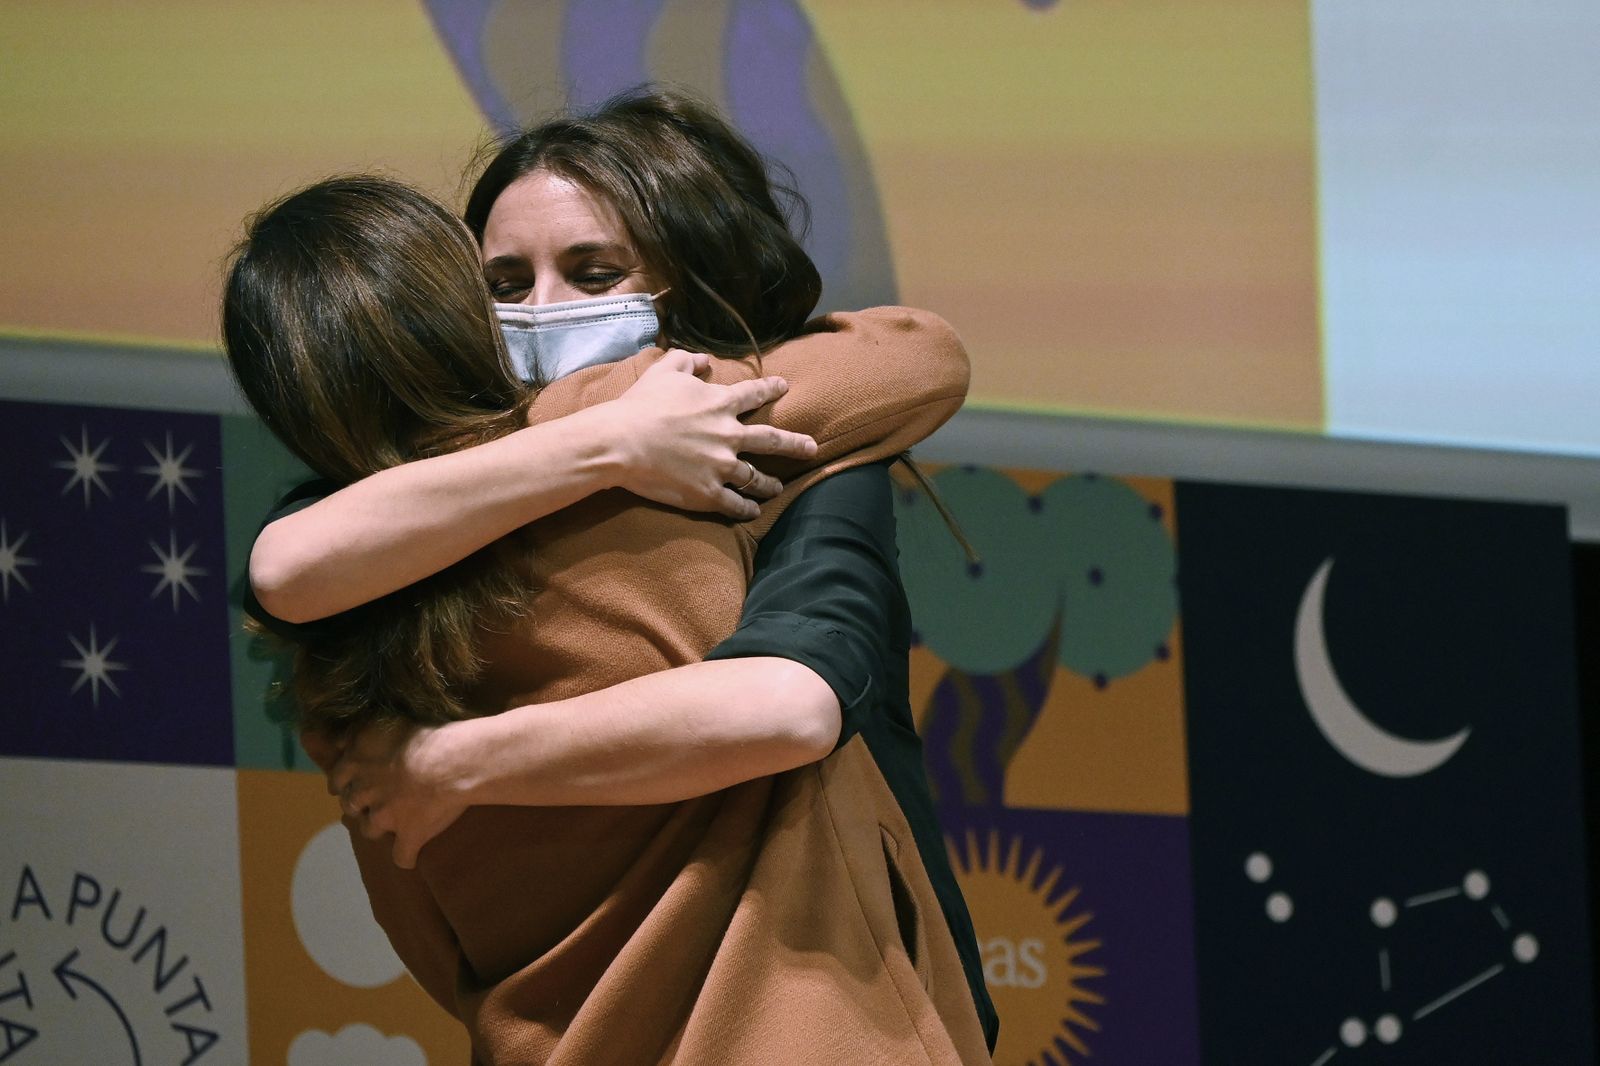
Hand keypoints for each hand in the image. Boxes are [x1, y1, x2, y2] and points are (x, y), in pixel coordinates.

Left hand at [324, 720, 471, 868]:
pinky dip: (406, 856)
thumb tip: (342, 738)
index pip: (337, 778)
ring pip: (370, 831)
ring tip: (393, 823)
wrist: (451, 761)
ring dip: (378, 828)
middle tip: (375, 799)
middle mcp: (364, 793)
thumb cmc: (424, 732)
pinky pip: (402, 857)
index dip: (345, 781)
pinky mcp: (408, 837)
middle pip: (351, 807)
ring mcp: (384, 818)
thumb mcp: (384, 720)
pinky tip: (412, 855)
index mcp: (356, 763)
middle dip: (359, 805)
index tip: (353, 781)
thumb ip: (359, 731)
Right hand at [605, 350, 817, 519]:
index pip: (754, 394)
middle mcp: (729, 435)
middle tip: (811, 448)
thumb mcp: (664, 371)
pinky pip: (735, 503)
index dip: (770, 388)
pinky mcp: (709, 493)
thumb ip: (687, 360)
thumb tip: (704, 359)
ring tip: (778, 487)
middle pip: (771, 439)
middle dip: (794, 443)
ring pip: (756, 477)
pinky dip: (746, 509)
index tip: (784, 386)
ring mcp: (722, 466)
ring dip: (769, 483)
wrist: (622, 441)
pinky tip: (753, 512)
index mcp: (721, 404)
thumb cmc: (641, 404)